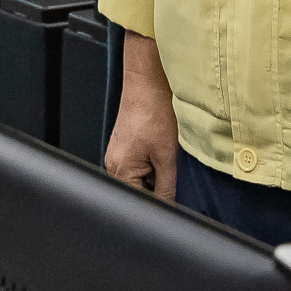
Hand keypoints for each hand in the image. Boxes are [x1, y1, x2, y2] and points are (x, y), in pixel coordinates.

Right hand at [104, 33, 178, 198]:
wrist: (148, 81)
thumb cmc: (154, 112)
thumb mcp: (167, 156)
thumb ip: (168, 187)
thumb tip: (171, 209)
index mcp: (120, 171)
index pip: (140, 203)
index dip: (159, 206)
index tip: (176, 202)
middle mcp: (114, 164)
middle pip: (138, 192)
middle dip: (158, 188)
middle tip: (174, 173)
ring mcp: (118, 154)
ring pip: (141, 178)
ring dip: (157, 174)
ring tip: (168, 156)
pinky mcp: (125, 145)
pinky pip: (139, 164)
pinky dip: (153, 162)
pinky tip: (163, 149)